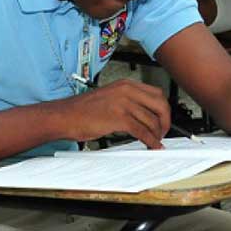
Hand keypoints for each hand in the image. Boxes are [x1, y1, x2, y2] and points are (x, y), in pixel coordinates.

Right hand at [54, 79, 170, 148]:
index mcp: (125, 84)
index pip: (156, 94)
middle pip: (160, 105)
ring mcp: (123, 103)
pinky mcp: (119, 118)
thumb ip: (127, 101)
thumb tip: (144, 114)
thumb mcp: (109, 97)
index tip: (163, 120)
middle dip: (166, 121)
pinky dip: (150, 141)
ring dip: (157, 134)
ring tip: (156, 142)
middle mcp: (126, 91)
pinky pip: (142, 131)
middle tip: (164, 132)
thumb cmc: (82, 110)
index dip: (163, 109)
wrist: (64, 115)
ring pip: (152, 120)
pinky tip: (151, 146)